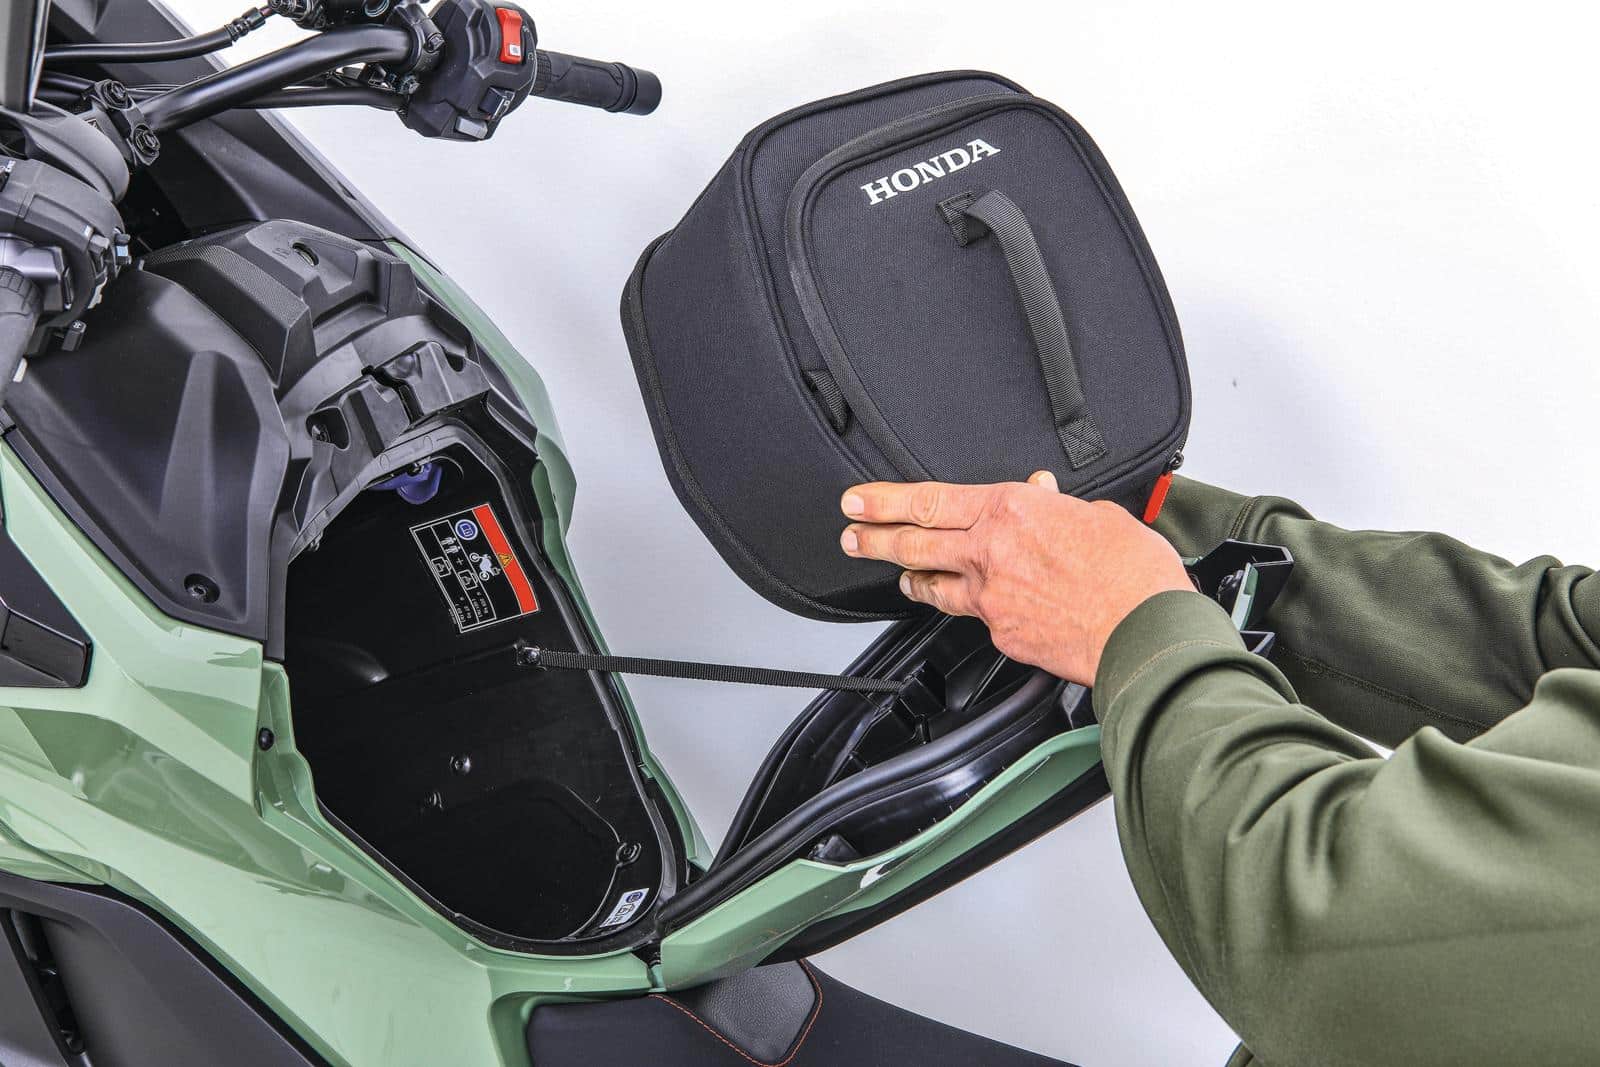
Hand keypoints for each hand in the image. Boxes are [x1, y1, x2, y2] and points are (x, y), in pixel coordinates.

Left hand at [839, 472, 1192, 685]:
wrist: (1147, 633)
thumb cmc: (1134, 574)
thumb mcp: (1098, 515)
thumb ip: (1058, 507)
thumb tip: (1045, 498)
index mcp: (1011, 511)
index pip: (930, 501)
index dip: (884, 500)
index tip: (858, 500)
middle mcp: (991, 553)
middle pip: (914, 543)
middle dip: (873, 538)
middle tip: (849, 535)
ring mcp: (992, 599)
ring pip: (934, 586)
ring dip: (910, 577)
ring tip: (895, 573)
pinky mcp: (1003, 636)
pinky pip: (974, 619)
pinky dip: (966, 609)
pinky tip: (964, 609)